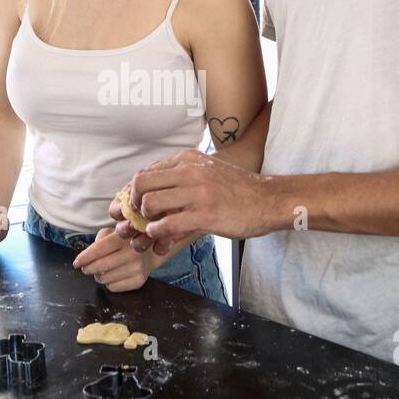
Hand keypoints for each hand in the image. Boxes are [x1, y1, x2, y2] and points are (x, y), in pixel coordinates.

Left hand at [72, 227, 160, 291]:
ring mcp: (137, 268)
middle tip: (86, 268)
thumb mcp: (113, 232)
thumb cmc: (126, 241)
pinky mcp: (139, 281)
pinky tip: (114, 275)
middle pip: (100, 266)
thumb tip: (85, 257)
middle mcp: (132, 252)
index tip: (76, 263)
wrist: (151, 252)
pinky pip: (113, 288)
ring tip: (103, 270)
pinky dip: (109, 283)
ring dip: (98, 276)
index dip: (85, 257)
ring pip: (105, 278)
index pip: (99, 249)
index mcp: (123, 238)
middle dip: (88, 268)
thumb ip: (99, 240)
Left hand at [116, 150, 275, 253]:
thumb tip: (151, 192)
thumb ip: (180, 178)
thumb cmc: (237, 190)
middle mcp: (190, 171)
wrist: (269, 200)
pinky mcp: (205, 214)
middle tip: (139, 219)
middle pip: (141, 184)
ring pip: (150, 203)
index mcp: (188, 159)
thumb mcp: (207, 171)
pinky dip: (157, 233)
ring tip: (152, 230)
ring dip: (145, 221)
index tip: (130, 208)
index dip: (131, 193)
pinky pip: (167, 224)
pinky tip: (162, 238)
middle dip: (133, 205)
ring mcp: (198, 192)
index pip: (145, 172)